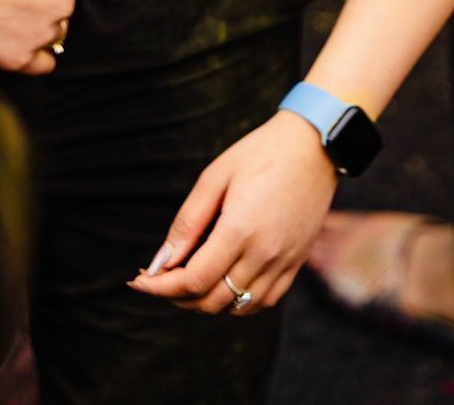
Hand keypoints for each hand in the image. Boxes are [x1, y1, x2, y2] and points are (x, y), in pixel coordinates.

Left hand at [128, 111, 337, 313]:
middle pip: (212, 301)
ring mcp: (284, 263)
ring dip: (207, 302)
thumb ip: (187, 223)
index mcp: (240, 230)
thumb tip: (160, 260)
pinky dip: (238, 301)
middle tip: (157, 280)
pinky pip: (264, 301)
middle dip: (178, 297)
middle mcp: (264, 255)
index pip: (194, 281)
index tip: (140, 281)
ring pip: (238, 307)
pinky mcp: (296, 264)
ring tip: (186, 281)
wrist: (313, 146)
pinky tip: (224, 282)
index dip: (162, 286)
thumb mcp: (214, 177)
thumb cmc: (260, 154)